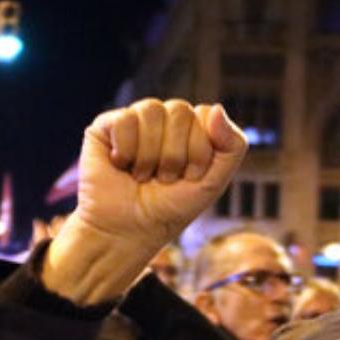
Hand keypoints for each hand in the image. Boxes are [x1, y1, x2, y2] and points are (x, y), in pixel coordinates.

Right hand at [43, 98, 246, 304]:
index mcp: (190, 128)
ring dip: (150, 154)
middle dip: (175, 154)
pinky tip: (121, 165)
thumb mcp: (214, 183)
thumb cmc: (170, 209)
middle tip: (163, 179)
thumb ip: (232, 146)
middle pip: (180, 110)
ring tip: (142, 176)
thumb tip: (216, 108)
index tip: (190, 177)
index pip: (204, 114)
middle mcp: (163, 119)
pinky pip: (125, 118)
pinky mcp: (106, 125)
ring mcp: (135, 120)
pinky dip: (126, 149)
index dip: (199, 151)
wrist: (128, 231)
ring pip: (152, 110)